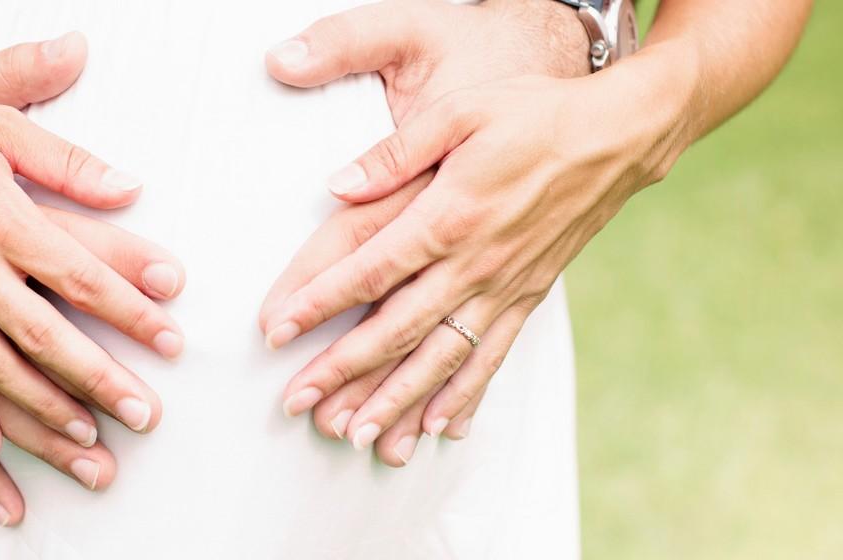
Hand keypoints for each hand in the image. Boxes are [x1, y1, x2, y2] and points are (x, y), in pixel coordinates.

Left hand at [259, 0, 680, 465]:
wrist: (616, 137)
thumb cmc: (533, 115)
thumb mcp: (459, 112)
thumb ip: (394, 152)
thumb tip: (336, 186)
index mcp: (448, 216)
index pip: (369, 271)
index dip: (318, 303)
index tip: (276, 332)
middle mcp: (474, 264)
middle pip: (396, 330)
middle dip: (343, 373)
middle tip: (299, 404)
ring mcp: (503, 287)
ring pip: (441, 358)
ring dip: (398, 401)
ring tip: (360, 438)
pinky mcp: (527, 297)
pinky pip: (491, 357)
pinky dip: (464, 396)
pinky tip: (440, 428)